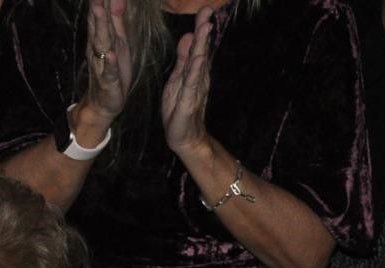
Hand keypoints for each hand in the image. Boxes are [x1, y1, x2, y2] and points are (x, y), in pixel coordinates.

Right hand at [82, 0, 133, 125]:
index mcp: (103, 38)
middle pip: (98, 25)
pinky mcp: (108, 81)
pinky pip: (109, 71)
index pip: (101, 14)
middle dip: (97, 7)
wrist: (103, 103)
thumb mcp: (118, 42)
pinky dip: (110, 62)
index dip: (100, 1)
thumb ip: (116, 21)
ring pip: (101, 43)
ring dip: (100, 27)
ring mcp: (102, 64)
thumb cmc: (112, 70)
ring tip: (100, 11)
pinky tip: (111, 54)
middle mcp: (99, 49)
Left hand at [160, 4, 216, 164]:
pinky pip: (193, 82)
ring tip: (205, 27)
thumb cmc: (179, 109)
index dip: (200, 27)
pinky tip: (199, 57)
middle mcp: (197, 76)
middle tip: (207, 9)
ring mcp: (195, 88)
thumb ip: (183, 59)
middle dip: (203, 29)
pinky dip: (196, 69)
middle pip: (201, 49)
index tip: (204, 8)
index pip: (197, 45)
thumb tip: (188, 36)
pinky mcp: (190, 100)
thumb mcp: (177, 79)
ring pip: (199, 62)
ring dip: (202, 45)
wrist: (183, 137)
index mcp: (192, 70)